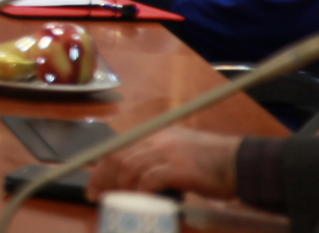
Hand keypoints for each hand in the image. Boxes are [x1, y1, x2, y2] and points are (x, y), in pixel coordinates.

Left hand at [88, 129, 239, 200]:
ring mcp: (167, 152)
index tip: (95, 185)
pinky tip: (138, 201)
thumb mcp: (182, 154)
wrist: (242, 163)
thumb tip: (140, 182)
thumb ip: (161, 161)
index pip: (119, 148)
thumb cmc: (215, 164)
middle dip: (103, 178)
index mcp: (156, 135)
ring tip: (115, 201)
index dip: (102, 167)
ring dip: (119, 187)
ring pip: (130, 167)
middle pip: (119, 156)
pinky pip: (149, 179)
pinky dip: (139, 191)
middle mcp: (158, 139)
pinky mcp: (178, 168)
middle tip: (97, 196)